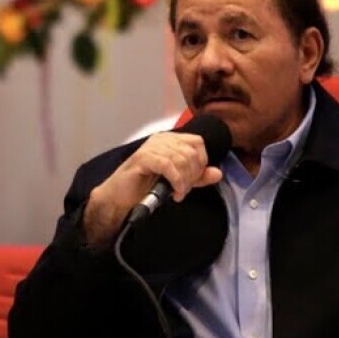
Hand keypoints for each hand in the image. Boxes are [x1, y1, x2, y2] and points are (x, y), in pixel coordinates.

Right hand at [83, 131, 222, 245]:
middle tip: (183, 190)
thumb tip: (218, 173)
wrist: (121, 198)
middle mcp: (161, 139)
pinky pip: (168, 165)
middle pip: (191, 153)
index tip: (194, 180)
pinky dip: (175, 181)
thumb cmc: (146, 186)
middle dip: (192, 175)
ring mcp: (151, 147)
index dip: (201, 162)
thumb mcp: (178, 181)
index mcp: (170, 140)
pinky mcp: (142, 158)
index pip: (198, 143)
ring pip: (181, 159)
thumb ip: (198, 177)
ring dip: (184, 181)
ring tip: (178, 193)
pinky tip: (173, 192)